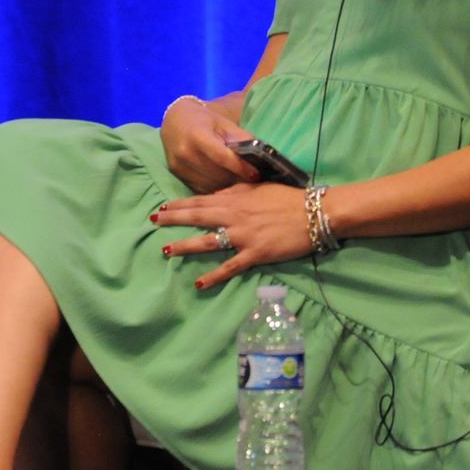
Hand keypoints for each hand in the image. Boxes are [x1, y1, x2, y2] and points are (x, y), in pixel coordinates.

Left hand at [156, 181, 313, 289]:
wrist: (316, 214)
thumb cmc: (289, 198)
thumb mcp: (259, 187)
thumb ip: (236, 190)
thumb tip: (217, 195)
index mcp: (236, 198)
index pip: (201, 200)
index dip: (179, 204)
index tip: (161, 207)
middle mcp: (234, 216)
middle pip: (197, 216)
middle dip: (173, 219)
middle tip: (153, 221)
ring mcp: (243, 236)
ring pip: (207, 241)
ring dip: (185, 245)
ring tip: (166, 250)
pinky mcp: (255, 254)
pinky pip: (230, 266)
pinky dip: (213, 275)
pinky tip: (199, 283)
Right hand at [160, 96, 259, 192]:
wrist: (175, 122)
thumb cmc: (205, 121)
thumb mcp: (224, 124)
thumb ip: (241, 138)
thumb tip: (262, 155)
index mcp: (197, 135)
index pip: (222, 156)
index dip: (240, 167)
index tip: (256, 174)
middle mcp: (185, 152)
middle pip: (217, 173)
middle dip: (237, 178)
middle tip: (253, 181)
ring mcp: (179, 166)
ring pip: (210, 184)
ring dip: (228, 185)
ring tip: (241, 184)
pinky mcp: (177, 175)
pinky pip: (202, 189)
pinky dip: (216, 189)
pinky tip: (226, 185)